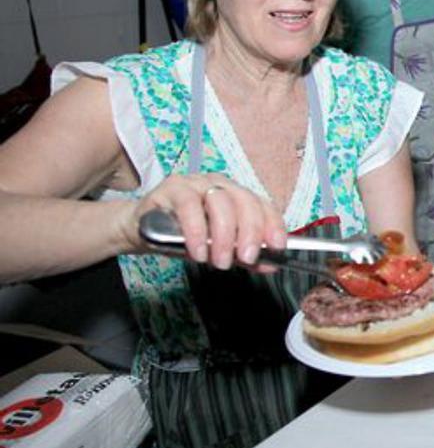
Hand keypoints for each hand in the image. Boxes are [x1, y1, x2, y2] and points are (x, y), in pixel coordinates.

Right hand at [126, 173, 286, 269]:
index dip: (273, 224)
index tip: (278, 247)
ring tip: (219, 261)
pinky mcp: (172, 188)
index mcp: (235, 195)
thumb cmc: (182, 236)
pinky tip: (197, 251)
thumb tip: (270, 264)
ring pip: (219, 202)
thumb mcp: (217, 249)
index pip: (262, 204)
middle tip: (247, 257)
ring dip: (223, 236)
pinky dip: (196, 231)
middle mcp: (219, 185)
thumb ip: (243, 256)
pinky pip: (189, 206)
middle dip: (251, 232)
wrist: (141, 230)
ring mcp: (196, 183)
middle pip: (245, 201)